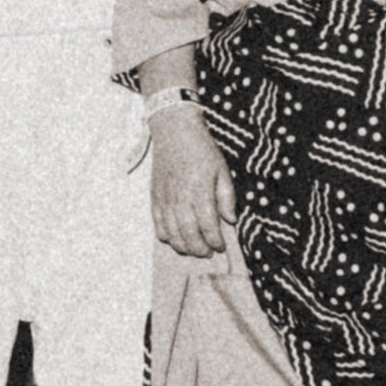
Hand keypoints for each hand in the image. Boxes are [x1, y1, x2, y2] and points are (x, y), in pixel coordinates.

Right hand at [147, 103, 235, 257]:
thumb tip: (231, 220)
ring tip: (194, 249)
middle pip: (188, 234)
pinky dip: (166, 236)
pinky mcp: (154, 198)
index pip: (208, 225)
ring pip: (171, 233)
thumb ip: (227, 197)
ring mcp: (165, 199)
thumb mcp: (222, 170)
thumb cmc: (202, 150)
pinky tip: (176, 239)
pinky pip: (157, 224)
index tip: (221, 247)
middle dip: (200, 248)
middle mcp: (180, 198)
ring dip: (183, 246)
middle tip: (208, 252)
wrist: (175, 132)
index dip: (215, 241)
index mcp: (200, 191)